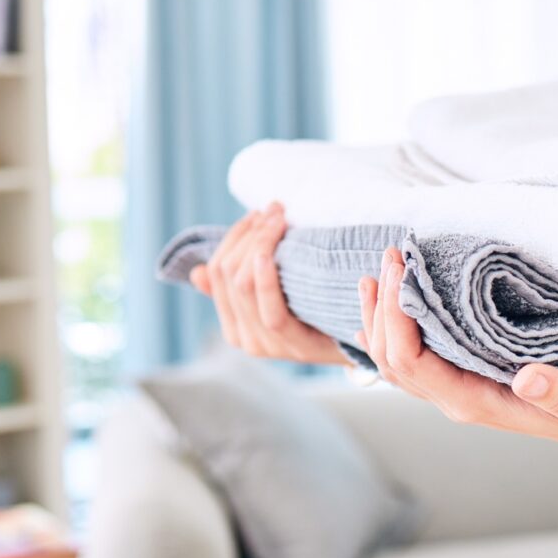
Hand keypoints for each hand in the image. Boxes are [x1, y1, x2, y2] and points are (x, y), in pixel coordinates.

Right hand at [190, 202, 350, 365]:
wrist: (360, 346)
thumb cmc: (317, 314)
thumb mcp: (277, 296)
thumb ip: (242, 284)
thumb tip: (197, 273)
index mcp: (233, 325)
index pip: (216, 273)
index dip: (233, 238)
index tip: (258, 213)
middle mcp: (243, 339)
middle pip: (228, 274)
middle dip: (249, 235)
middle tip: (274, 210)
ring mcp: (266, 345)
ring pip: (244, 286)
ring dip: (259, 244)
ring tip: (278, 219)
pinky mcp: (293, 347)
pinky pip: (271, 311)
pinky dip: (266, 279)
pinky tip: (267, 255)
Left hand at [357, 246, 557, 456]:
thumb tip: (530, 377)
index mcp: (476, 402)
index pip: (413, 362)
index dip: (396, 317)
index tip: (402, 270)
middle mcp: (457, 400)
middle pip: (393, 360)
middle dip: (383, 308)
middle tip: (392, 255)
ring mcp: (457, 392)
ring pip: (395, 362)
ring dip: (380, 318)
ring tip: (377, 274)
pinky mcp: (464, 380)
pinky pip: (413, 361)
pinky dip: (392, 331)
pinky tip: (388, 306)